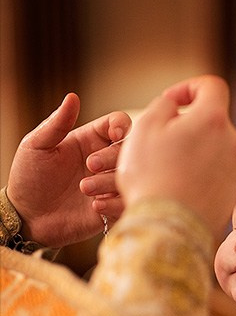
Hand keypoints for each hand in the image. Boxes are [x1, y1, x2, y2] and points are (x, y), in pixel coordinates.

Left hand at [6, 93, 130, 246]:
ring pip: (129, 177)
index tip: (115, 135)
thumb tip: (72, 97)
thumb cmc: (28, 179)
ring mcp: (109, 186)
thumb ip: (57, 123)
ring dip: (110, 182)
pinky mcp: (112, 209)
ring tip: (85, 189)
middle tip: (90, 165)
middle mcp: (104, 162)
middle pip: (129, 150)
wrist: (26, 218)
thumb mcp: (37, 146)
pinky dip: (115, 204)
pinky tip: (95, 206)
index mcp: (90, 140)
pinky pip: (127, 204)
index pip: (119, 125)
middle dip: (113, 156)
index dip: (122, 127)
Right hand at [116, 75, 235, 241]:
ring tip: (165, 170)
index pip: (211, 86)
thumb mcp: (145, 128)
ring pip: (213, 151)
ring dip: (192, 153)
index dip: (189, 87)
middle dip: (188, 125)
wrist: (169, 229)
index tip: (170, 102)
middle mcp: (232, 142)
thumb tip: (175, 105)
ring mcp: (235, 171)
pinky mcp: (232, 196)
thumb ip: (163, 105)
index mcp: (213, 119)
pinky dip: (198, 177)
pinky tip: (176, 190)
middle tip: (161, 141)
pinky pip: (214, 177)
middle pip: (212, 122)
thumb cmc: (152, 176)